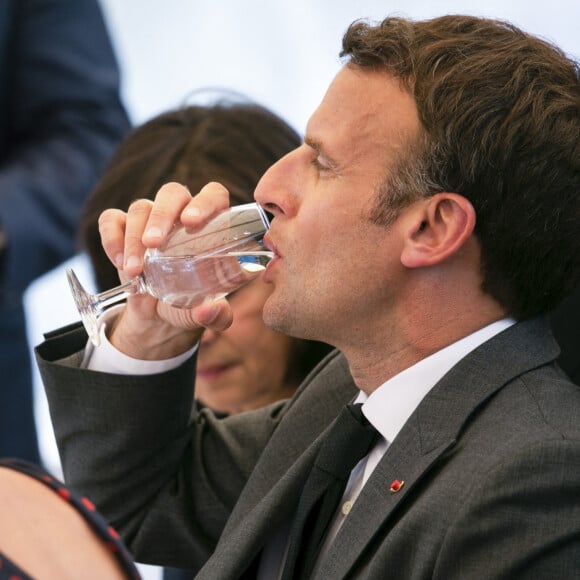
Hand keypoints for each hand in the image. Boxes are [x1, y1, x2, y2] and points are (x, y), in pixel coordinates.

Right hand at [98, 181, 234, 359]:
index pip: (214, 195)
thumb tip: (209, 311)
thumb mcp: (205, 313)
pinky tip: (119, 262)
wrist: (158, 316)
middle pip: (173, 194)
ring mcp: (150, 219)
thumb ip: (215, 314)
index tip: (191, 221)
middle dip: (162, 215)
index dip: (205, 201)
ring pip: (141, 208)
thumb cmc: (190, 304)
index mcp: (211, 225)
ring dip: (134, 238)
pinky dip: (112, 238)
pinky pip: (112, 219)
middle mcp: (181, 215)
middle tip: (154, 243)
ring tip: (136, 272)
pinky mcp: (123, 228)